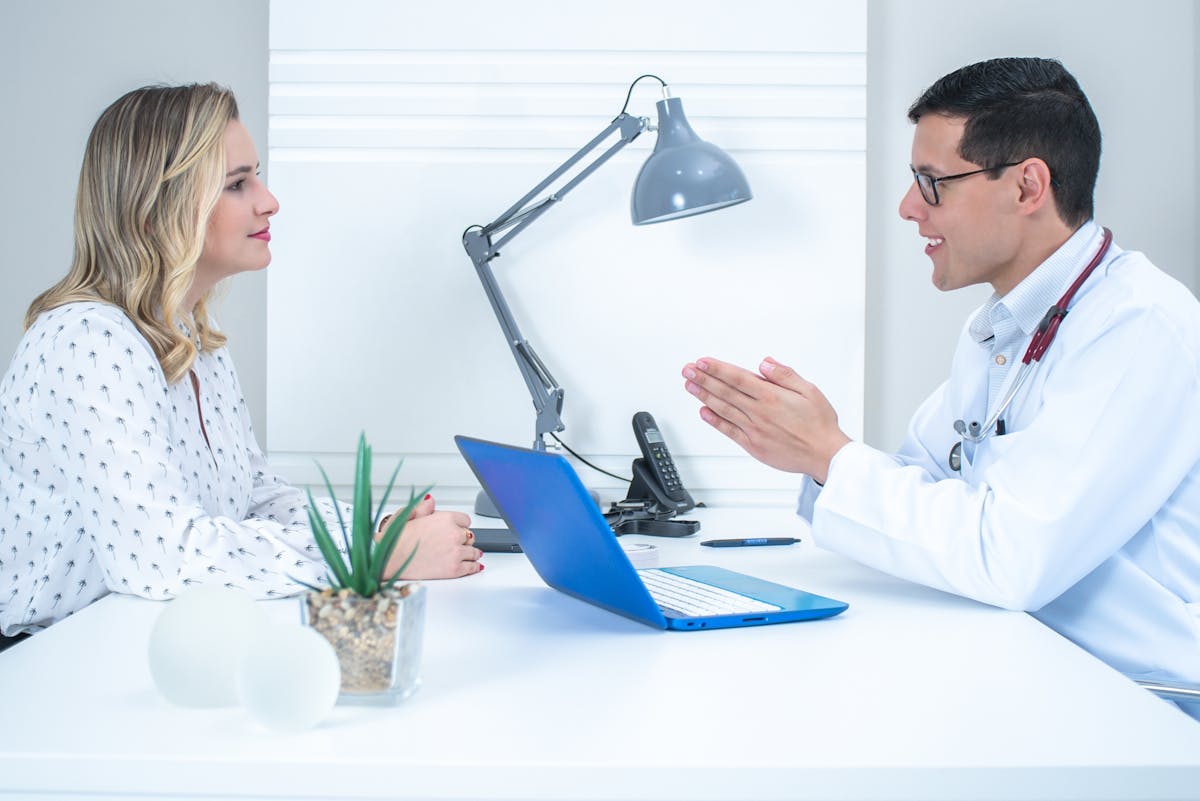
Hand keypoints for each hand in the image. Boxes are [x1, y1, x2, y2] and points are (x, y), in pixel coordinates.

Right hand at [383, 504, 482, 579]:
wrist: (390, 561)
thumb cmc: (395, 541)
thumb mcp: (407, 516)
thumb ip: (423, 508)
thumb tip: (431, 502)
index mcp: (445, 519)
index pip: (465, 520)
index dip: (459, 525)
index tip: (457, 529)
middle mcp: (453, 534)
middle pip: (470, 536)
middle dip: (463, 539)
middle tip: (456, 543)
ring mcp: (455, 552)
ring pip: (473, 552)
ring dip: (470, 553)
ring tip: (467, 555)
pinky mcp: (454, 569)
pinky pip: (472, 567)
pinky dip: (473, 567)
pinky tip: (472, 565)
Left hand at [682, 356, 850, 482]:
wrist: (824, 455)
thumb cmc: (820, 424)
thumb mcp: (809, 391)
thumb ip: (785, 375)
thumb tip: (765, 364)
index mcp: (772, 396)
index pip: (737, 377)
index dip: (716, 368)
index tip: (702, 362)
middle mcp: (759, 412)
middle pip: (724, 391)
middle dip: (703, 379)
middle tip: (687, 370)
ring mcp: (753, 429)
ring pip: (723, 408)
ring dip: (704, 396)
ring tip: (690, 386)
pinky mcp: (753, 445)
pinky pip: (728, 430)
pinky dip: (714, 420)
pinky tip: (704, 412)